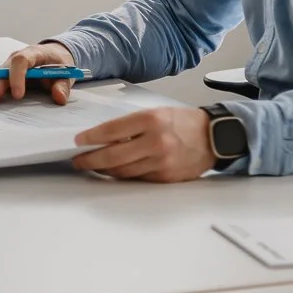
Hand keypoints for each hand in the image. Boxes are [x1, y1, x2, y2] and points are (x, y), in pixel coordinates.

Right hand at [0, 42, 76, 108]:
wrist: (53, 54)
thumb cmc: (58, 63)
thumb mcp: (66, 73)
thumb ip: (62, 85)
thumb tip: (59, 97)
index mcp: (32, 54)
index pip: (21, 61)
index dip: (17, 77)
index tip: (18, 95)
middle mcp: (15, 58)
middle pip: (1, 72)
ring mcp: (6, 65)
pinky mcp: (2, 72)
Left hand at [71, 107, 216, 181]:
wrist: (213, 137)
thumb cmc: (183, 122)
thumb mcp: (156, 113)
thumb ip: (130, 125)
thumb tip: (103, 137)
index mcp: (151, 120)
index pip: (111, 131)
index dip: (91, 138)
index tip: (78, 141)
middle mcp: (156, 142)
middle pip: (113, 155)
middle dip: (90, 159)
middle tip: (79, 160)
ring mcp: (161, 162)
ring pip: (123, 171)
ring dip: (104, 169)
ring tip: (92, 165)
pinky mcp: (166, 177)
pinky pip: (137, 178)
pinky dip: (123, 175)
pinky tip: (114, 171)